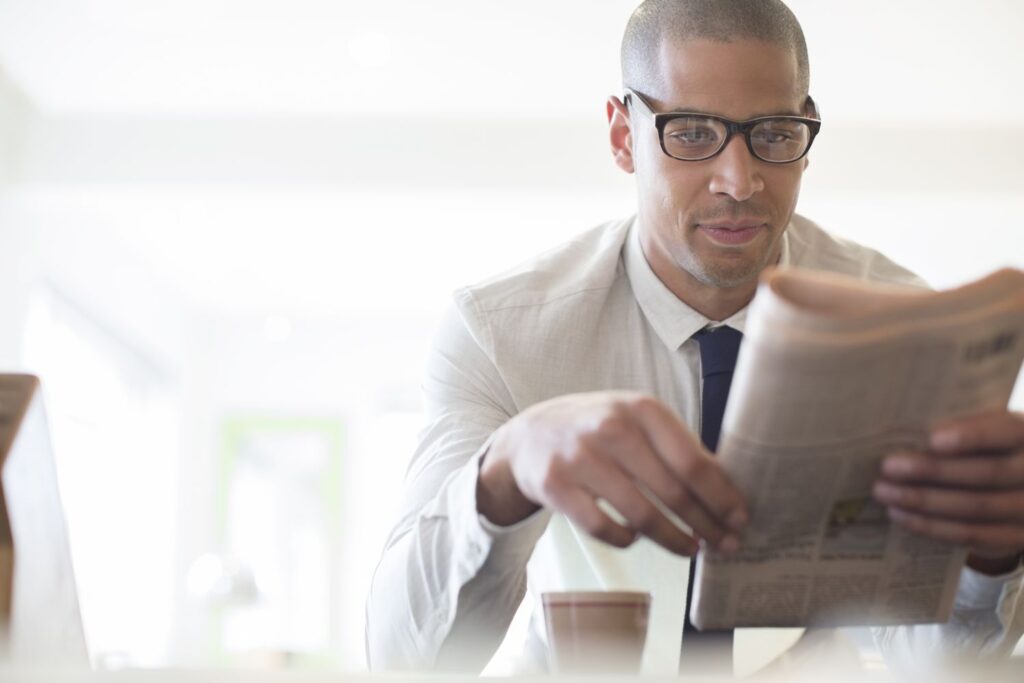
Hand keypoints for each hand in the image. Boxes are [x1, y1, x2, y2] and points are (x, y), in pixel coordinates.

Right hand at [476, 391, 748, 555]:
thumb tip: (728, 488)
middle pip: (673, 491)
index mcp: (640, 408)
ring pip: (641, 515)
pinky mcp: (555, 486)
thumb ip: (676, 446)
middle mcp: (610, 428)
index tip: (740, 518)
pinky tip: (636, 539)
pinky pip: (603, 528)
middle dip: (706, 523)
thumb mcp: (635, 420)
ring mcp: (580, 458)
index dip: (721, 496)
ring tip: (691, 549)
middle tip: (726, 544)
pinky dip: (626, 539)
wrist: (529, 435)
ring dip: (674, 539)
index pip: (692, 461)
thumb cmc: (597, 429)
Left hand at [873, 411, 1023, 571]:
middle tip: (887, 466)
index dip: (971, 436)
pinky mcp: (1016, 538)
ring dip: (923, 501)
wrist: (1016, 487)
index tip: (932, 439)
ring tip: (884, 491)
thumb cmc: (985, 447)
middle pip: (986, 473)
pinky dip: (932, 526)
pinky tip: (900, 515)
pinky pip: (972, 535)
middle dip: (933, 470)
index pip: (1003, 432)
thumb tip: (904, 432)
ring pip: (976, 507)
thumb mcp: (984, 430)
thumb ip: (958, 427)